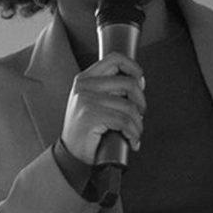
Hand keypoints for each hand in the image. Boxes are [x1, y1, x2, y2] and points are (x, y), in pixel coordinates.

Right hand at [59, 54, 144, 172]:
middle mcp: (84, 87)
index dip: (133, 68)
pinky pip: (125, 122)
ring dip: (138, 124)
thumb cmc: (85, 129)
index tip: (140, 81)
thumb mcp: (92, 101)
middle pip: (129, 83)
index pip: (115, 59)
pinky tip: (131, 140)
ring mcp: (86, 100)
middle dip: (141, 103)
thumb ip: (109, 88)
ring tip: (134, 131)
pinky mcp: (91, 116)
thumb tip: (138, 82)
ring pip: (130, 107)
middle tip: (138, 114)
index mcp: (84, 79)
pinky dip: (133, 133)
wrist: (71, 153)